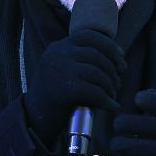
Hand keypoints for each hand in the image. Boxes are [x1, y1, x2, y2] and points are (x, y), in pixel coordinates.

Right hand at [24, 29, 124, 143]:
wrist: (35, 119)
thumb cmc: (56, 96)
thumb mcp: (64, 70)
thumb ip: (82, 61)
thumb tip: (119, 61)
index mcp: (58, 47)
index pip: (89, 36)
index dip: (109, 46)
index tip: (120, 58)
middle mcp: (58, 54)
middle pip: (96, 54)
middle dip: (113, 69)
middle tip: (118, 83)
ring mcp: (60, 71)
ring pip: (97, 72)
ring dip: (111, 85)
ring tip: (113, 96)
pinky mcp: (64, 90)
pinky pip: (95, 91)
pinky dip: (107, 100)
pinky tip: (112, 107)